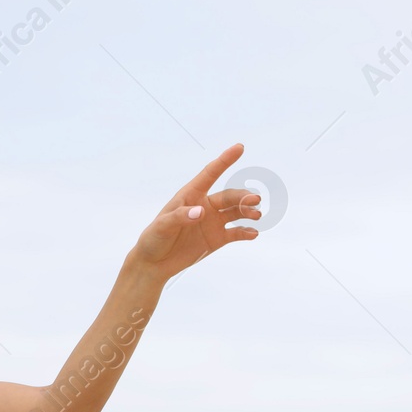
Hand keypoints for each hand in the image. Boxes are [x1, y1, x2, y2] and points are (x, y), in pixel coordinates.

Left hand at [130, 143, 261, 282]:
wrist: (155, 263)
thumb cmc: (154, 239)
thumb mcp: (163, 226)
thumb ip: (180, 216)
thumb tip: (201, 212)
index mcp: (190, 195)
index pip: (210, 174)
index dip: (224, 160)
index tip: (239, 147)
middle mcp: (204, 206)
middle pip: (228, 196)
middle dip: (243, 196)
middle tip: (255, 200)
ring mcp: (212, 222)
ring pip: (235, 212)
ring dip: (247, 212)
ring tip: (257, 215)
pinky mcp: (216, 239)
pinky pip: (235, 232)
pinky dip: (245, 232)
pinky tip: (253, 233)